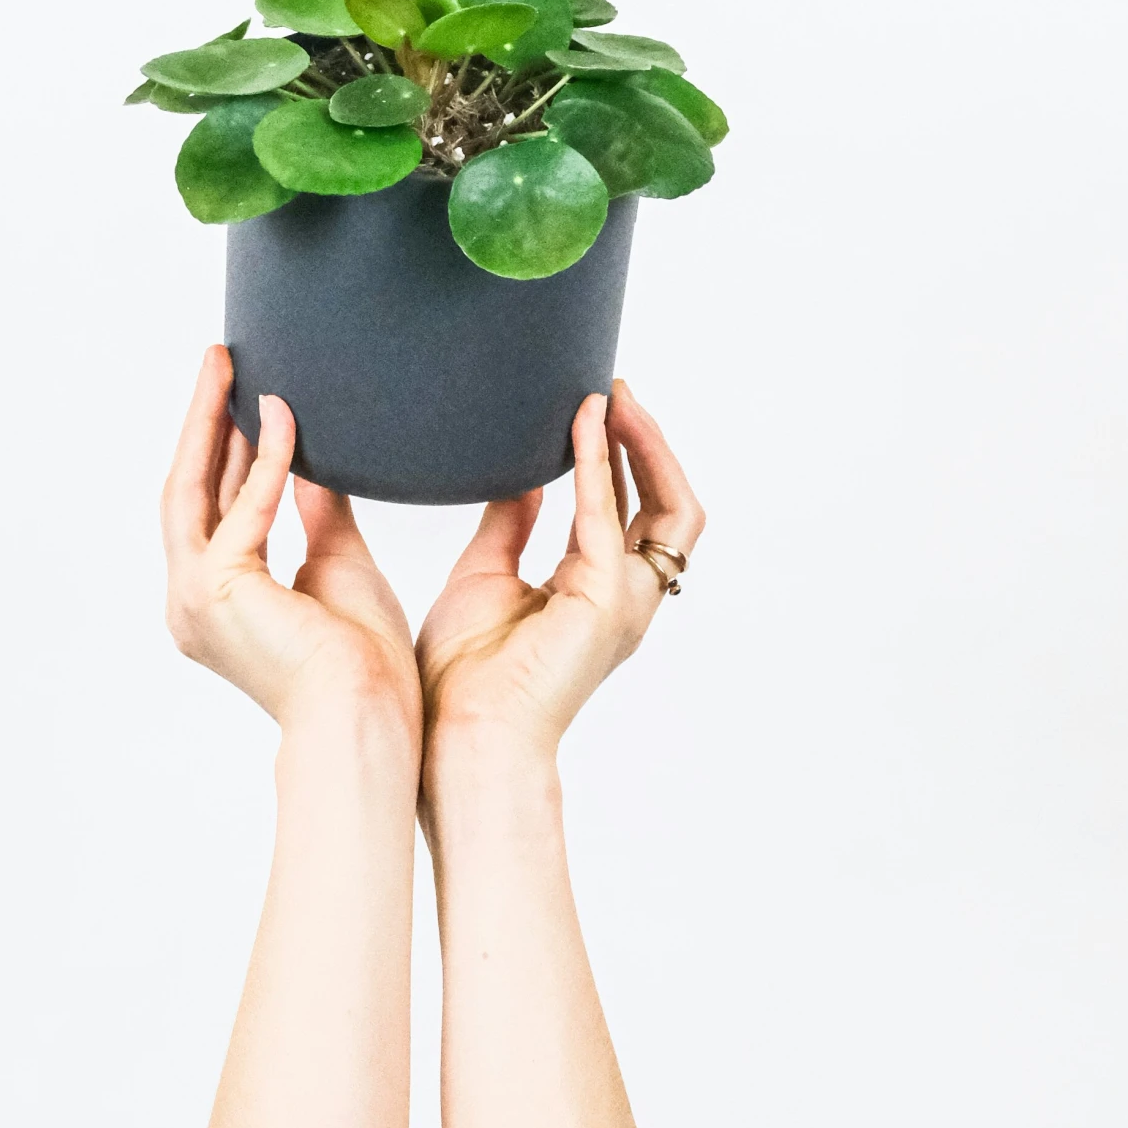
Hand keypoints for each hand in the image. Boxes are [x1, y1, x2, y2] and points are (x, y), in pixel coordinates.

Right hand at [161, 345, 420, 742]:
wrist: (369, 714)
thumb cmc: (363, 659)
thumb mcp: (336, 560)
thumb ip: (315, 509)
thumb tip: (312, 459)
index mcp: (215, 599)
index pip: (210, 504)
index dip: (219, 444)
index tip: (237, 391)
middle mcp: (190, 599)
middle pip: (187, 488)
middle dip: (202, 418)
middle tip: (218, 357)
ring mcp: (195, 597)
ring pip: (194, 488)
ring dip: (213, 420)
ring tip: (227, 364)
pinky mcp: (218, 588)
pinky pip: (243, 506)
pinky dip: (266, 457)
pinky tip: (283, 413)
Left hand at [416, 380, 704, 772]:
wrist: (458, 739)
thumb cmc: (461, 678)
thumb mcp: (485, 575)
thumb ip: (510, 525)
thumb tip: (519, 476)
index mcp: (594, 593)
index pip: (627, 510)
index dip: (620, 456)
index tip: (596, 404)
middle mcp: (623, 597)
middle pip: (666, 507)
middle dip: (647, 443)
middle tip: (614, 388)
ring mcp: (624, 602)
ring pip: (669, 510)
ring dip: (643, 445)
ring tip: (613, 394)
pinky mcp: (605, 602)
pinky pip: (608, 516)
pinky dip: (599, 463)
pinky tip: (582, 423)